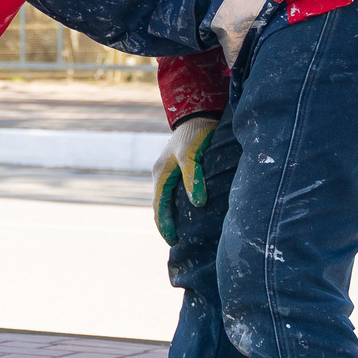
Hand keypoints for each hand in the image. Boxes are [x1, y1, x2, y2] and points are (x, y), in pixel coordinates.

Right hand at [151, 115, 216, 243]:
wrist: (198, 114)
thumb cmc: (194, 134)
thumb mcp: (191, 156)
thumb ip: (194, 179)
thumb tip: (198, 204)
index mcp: (160, 175)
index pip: (159, 208)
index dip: (165, 226)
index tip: (174, 241)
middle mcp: (162, 176)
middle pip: (161, 207)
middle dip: (167, 225)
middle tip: (179, 243)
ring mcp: (170, 173)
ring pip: (168, 201)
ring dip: (173, 217)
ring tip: (184, 233)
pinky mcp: (180, 170)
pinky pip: (176, 194)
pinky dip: (180, 207)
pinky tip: (191, 214)